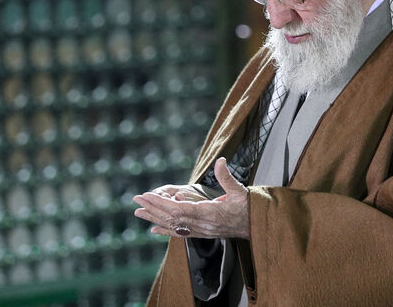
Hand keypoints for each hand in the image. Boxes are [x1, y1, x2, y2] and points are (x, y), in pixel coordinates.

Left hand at [133, 157, 249, 238]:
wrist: (257, 226)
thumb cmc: (249, 207)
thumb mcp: (240, 190)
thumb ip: (227, 177)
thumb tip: (220, 160)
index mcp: (209, 213)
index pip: (179, 209)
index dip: (162, 203)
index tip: (147, 196)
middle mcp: (202, 225)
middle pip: (172, 218)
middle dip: (153, 208)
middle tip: (136, 200)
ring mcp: (201, 231)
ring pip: (173, 225)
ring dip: (154, 218)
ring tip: (138, 212)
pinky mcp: (202, 233)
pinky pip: (180, 233)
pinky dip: (165, 230)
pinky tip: (153, 229)